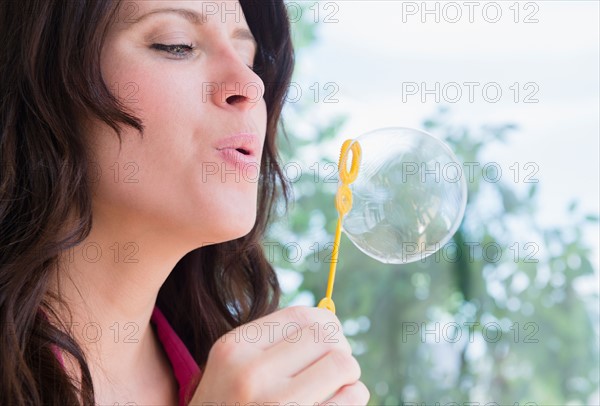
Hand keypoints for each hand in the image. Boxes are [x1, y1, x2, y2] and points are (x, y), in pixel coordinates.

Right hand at [188, 305, 369, 405]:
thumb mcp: (233, 366)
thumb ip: (272, 341)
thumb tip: (330, 321)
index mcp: (235, 349)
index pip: (301, 316)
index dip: (326, 324)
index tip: (329, 339)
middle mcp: (251, 375)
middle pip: (326, 336)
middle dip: (339, 349)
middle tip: (334, 367)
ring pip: (343, 364)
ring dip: (349, 375)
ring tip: (336, 386)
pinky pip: (352, 397)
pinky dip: (354, 396)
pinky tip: (338, 403)